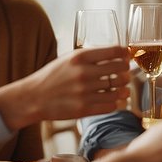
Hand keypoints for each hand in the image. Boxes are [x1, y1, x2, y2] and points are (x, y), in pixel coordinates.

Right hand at [0, 45, 129, 130]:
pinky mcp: (84, 109)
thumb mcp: (68, 58)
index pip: (114, 51)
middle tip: (125, 73)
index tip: (127, 56)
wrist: (34, 97)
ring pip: (118, 89)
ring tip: (123, 88)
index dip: (125, 53)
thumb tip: (116, 55)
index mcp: (80, 57)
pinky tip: (115, 99)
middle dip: (126, 71)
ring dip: (124, 88)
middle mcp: (84, 73)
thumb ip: (90, 56)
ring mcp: (85, 92)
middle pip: (120, 69)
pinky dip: (117, 102)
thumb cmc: (52, 76)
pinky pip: (111, 105)